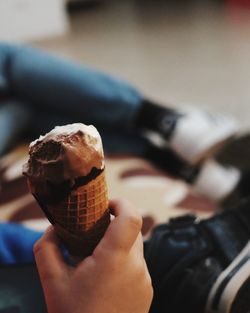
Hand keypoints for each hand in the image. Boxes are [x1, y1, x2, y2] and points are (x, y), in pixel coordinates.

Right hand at [34, 199, 152, 312]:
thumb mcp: (52, 282)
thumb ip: (47, 248)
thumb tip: (54, 230)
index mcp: (115, 260)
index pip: (131, 217)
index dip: (121, 203)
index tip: (105, 205)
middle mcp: (136, 267)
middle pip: (131, 230)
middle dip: (112, 226)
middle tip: (92, 235)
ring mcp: (144, 280)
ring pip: (134, 247)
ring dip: (117, 246)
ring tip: (95, 261)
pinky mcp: (147, 290)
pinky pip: (136, 265)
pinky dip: (123, 262)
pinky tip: (105, 279)